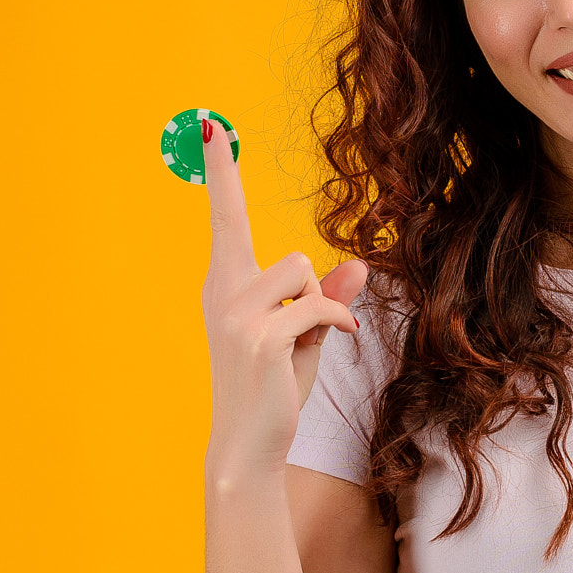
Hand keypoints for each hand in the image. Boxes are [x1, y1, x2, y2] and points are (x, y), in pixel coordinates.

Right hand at [200, 119, 367, 478]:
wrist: (248, 446)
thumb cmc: (272, 391)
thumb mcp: (302, 336)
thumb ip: (328, 296)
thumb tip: (362, 263)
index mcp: (225, 286)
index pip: (225, 219)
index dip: (220, 173)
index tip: (209, 126)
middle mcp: (224, 293)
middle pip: (292, 255)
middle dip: (313, 293)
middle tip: (302, 336)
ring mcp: (239, 316)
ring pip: (303, 273)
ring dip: (321, 309)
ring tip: (306, 345)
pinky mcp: (262, 338)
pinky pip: (319, 307)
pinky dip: (337, 323)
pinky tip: (337, 343)